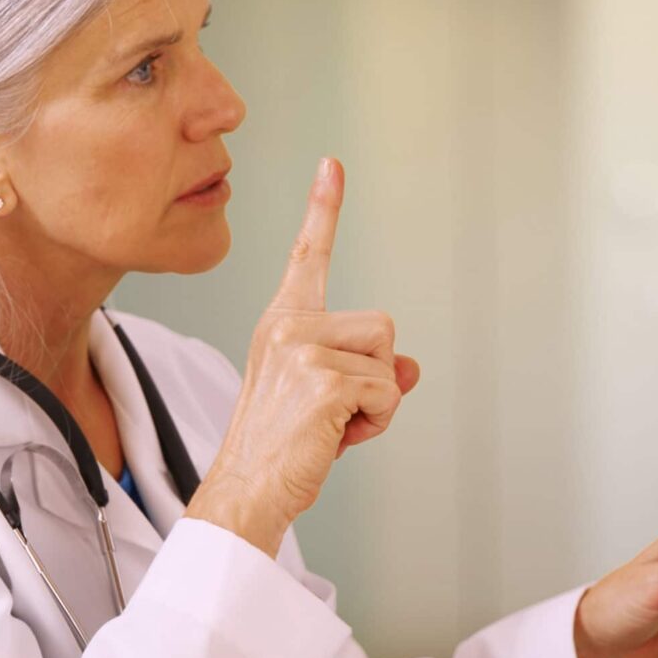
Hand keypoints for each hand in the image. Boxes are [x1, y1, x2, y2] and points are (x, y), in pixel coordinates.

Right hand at [186, 159, 421, 555]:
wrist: (246, 492)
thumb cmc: (283, 449)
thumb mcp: (328, 402)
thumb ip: (368, 374)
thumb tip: (411, 367)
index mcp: (282, 324)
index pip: (309, 258)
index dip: (324, 210)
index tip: (333, 166)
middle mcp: (288, 328)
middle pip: (382, 326)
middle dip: (377, 373)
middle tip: (336, 413)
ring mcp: (302, 350)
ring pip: (388, 359)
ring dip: (378, 401)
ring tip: (334, 425)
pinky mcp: (322, 379)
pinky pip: (387, 391)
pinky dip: (375, 422)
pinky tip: (336, 436)